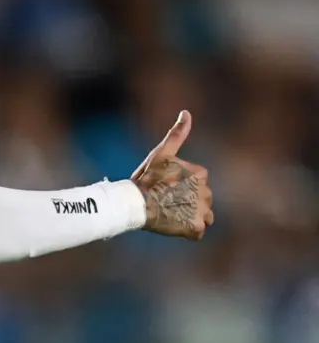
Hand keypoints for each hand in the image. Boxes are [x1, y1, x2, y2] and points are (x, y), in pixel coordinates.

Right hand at [130, 110, 213, 239]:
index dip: (180, 184)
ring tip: (169, 212)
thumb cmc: (146, 178)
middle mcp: (207, 193)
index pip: (197, 182)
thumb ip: (177, 134)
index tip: (164, 185)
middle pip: (201, 199)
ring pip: (202, 215)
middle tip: (164, 200)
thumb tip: (186, 112)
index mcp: (201, 174)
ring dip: (190, 215)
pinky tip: (172, 224)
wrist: (134, 203)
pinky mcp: (195, 228)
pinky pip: (196, 230)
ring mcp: (202, 212)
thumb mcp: (161, 153)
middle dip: (186, 200)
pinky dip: (187, 229)